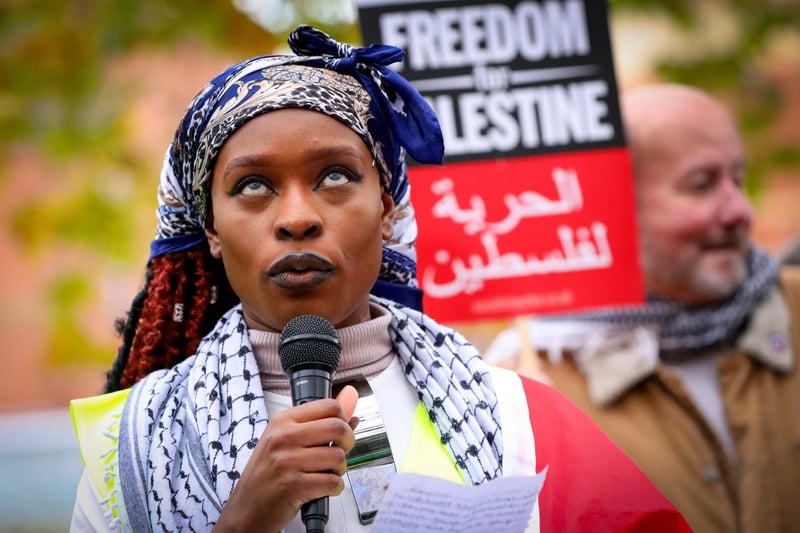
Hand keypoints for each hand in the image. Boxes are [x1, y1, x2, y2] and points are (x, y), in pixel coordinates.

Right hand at [213, 385, 358, 531]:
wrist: (246, 509)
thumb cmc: (268, 473)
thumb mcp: (286, 440)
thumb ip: (320, 421)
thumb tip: (351, 399)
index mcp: (283, 421)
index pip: (329, 405)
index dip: (343, 419)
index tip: (340, 431)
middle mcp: (284, 437)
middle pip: (337, 428)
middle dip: (348, 443)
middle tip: (340, 452)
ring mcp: (287, 461)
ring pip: (338, 457)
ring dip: (340, 469)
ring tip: (326, 473)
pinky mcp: (293, 486)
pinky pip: (332, 482)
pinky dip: (334, 488)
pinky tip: (322, 488)